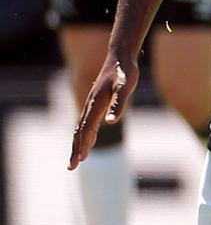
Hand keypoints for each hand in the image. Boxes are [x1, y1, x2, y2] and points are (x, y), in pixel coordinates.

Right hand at [70, 53, 138, 168]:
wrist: (120, 58)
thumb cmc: (124, 72)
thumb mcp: (125, 88)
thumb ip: (118, 104)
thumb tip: (111, 123)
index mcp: (96, 104)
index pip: (87, 129)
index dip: (83, 145)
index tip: (79, 160)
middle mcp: (91, 105)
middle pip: (79, 132)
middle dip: (75, 150)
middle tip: (71, 167)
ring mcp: (92, 104)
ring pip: (81, 128)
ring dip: (78, 144)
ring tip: (77, 160)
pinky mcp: (96, 102)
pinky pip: (87, 122)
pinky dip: (85, 134)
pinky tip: (88, 141)